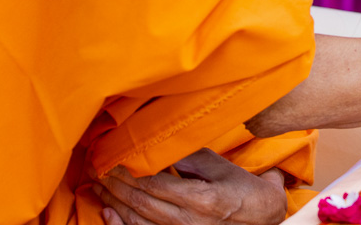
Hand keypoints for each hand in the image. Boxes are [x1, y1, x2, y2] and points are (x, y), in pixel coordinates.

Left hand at [95, 148, 286, 224]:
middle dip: (114, 184)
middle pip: (141, 202)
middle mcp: (188, 221)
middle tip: (96, 167)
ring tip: (98, 185)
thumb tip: (161, 143)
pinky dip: (121, 224)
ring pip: (137, 220)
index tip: (112, 158)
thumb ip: (191, 156)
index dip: (128, 172)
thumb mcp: (221, 168)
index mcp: (201, 199)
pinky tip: (108, 212)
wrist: (263, 220)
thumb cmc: (244, 191)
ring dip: (113, 202)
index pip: (153, 184)